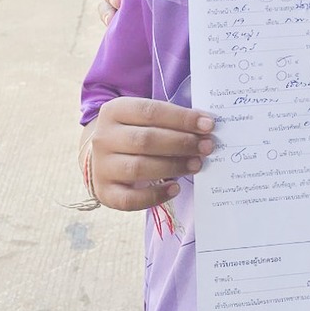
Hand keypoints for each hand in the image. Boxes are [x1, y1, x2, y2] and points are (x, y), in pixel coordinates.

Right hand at [82, 97, 214, 210]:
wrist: (105, 156)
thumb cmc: (135, 133)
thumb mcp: (145, 119)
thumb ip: (171, 121)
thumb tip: (206, 126)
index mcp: (114, 111)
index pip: (150, 111)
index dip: (182, 118)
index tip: (208, 125)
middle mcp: (103, 138)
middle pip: (145, 140)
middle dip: (181, 143)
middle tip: (206, 146)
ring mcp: (101, 167)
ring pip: (139, 168)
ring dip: (173, 167)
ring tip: (196, 164)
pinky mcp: (105, 192)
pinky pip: (130, 199)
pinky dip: (155, 196)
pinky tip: (175, 188)